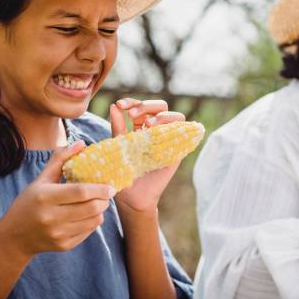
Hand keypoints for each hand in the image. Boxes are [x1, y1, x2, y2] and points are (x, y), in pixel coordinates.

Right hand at [0, 141, 114, 257]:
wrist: (14, 237)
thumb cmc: (29, 203)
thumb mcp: (40, 180)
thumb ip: (60, 160)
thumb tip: (81, 144)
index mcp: (45, 197)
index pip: (80, 192)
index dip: (99, 189)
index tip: (110, 186)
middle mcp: (51, 217)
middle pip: (91, 208)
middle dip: (104, 200)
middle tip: (106, 194)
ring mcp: (58, 234)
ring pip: (94, 221)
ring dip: (101, 211)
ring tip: (97, 203)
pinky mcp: (64, 246)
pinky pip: (89, 232)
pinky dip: (93, 222)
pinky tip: (86, 215)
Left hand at [110, 98, 184, 212]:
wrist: (132, 196)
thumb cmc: (123, 171)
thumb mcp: (118, 145)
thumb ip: (117, 126)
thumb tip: (113, 106)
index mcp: (140, 127)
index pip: (141, 107)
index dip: (132, 102)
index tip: (120, 105)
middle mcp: (156, 131)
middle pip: (159, 106)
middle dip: (146, 106)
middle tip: (133, 114)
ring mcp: (168, 140)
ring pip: (175, 116)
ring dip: (162, 116)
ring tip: (149, 124)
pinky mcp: (177, 151)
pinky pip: (184, 133)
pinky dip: (177, 127)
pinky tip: (161, 132)